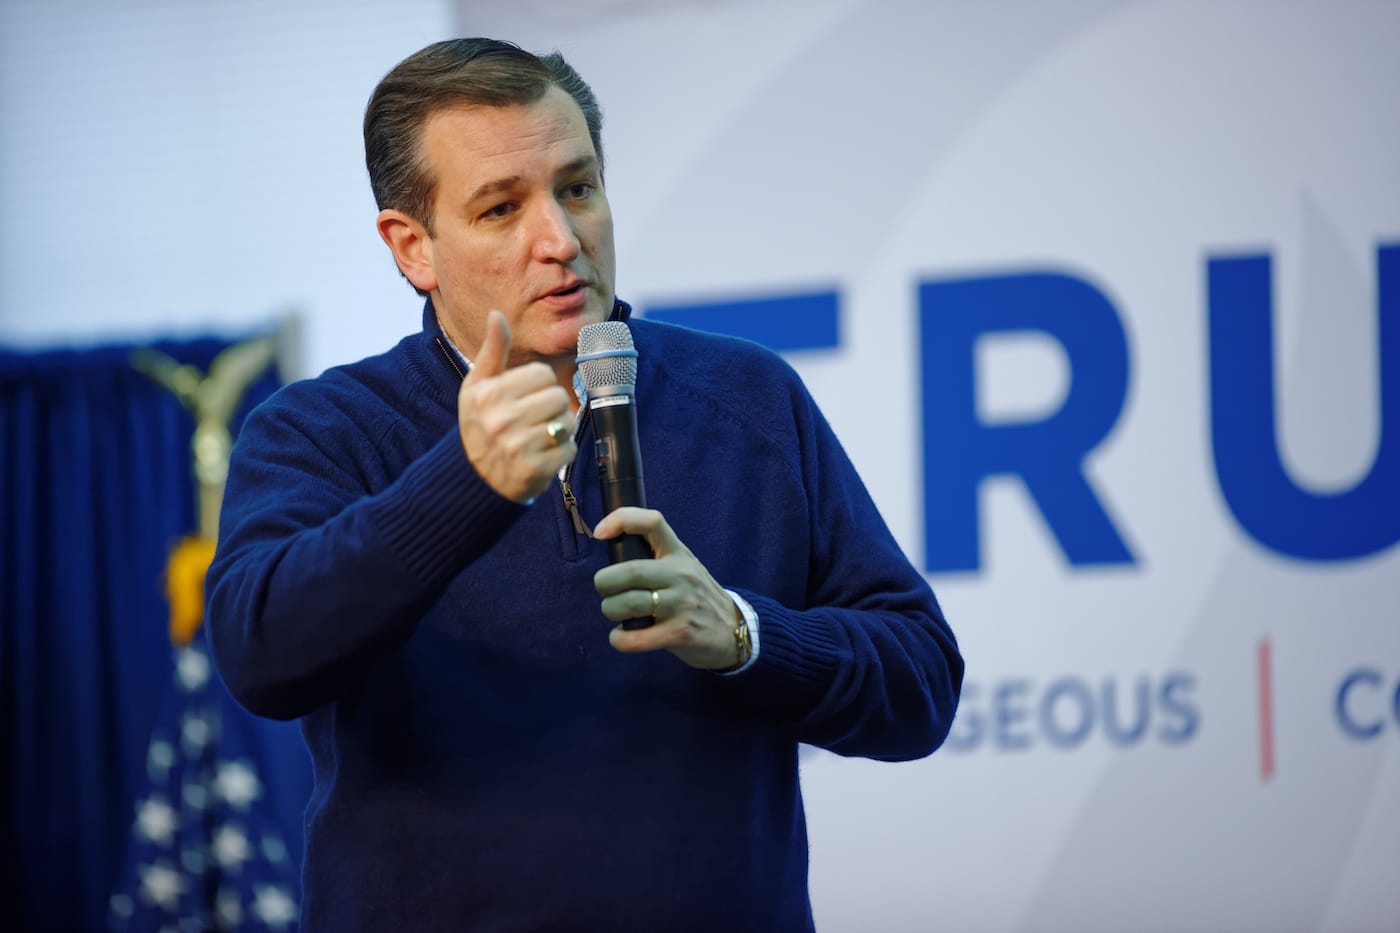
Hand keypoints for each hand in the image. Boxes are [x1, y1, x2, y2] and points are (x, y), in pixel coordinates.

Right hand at [457, 310, 575, 502]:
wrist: (474, 477)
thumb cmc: (480, 423)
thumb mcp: (477, 385)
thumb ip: (492, 350)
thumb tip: (496, 314)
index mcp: (489, 394)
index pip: (543, 374)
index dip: (538, 386)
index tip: (523, 399)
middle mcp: (501, 419)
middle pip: (559, 396)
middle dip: (552, 408)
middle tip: (533, 421)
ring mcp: (517, 446)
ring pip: (567, 423)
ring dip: (559, 431)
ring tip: (538, 438)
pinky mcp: (533, 470)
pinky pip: (569, 450)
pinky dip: (561, 454)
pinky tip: (542, 457)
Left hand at [593, 507, 744, 669]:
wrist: (736, 629)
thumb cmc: (697, 596)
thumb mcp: (684, 567)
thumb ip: (655, 558)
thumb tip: (611, 554)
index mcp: (678, 553)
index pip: (652, 521)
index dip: (621, 520)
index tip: (600, 533)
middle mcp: (681, 574)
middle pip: (629, 571)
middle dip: (603, 582)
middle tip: (603, 589)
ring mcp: (682, 604)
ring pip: (628, 604)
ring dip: (610, 610)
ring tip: (615, 613)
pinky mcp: (680, 633)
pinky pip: (636, 638)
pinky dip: (619, 639)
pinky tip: (620, 636)